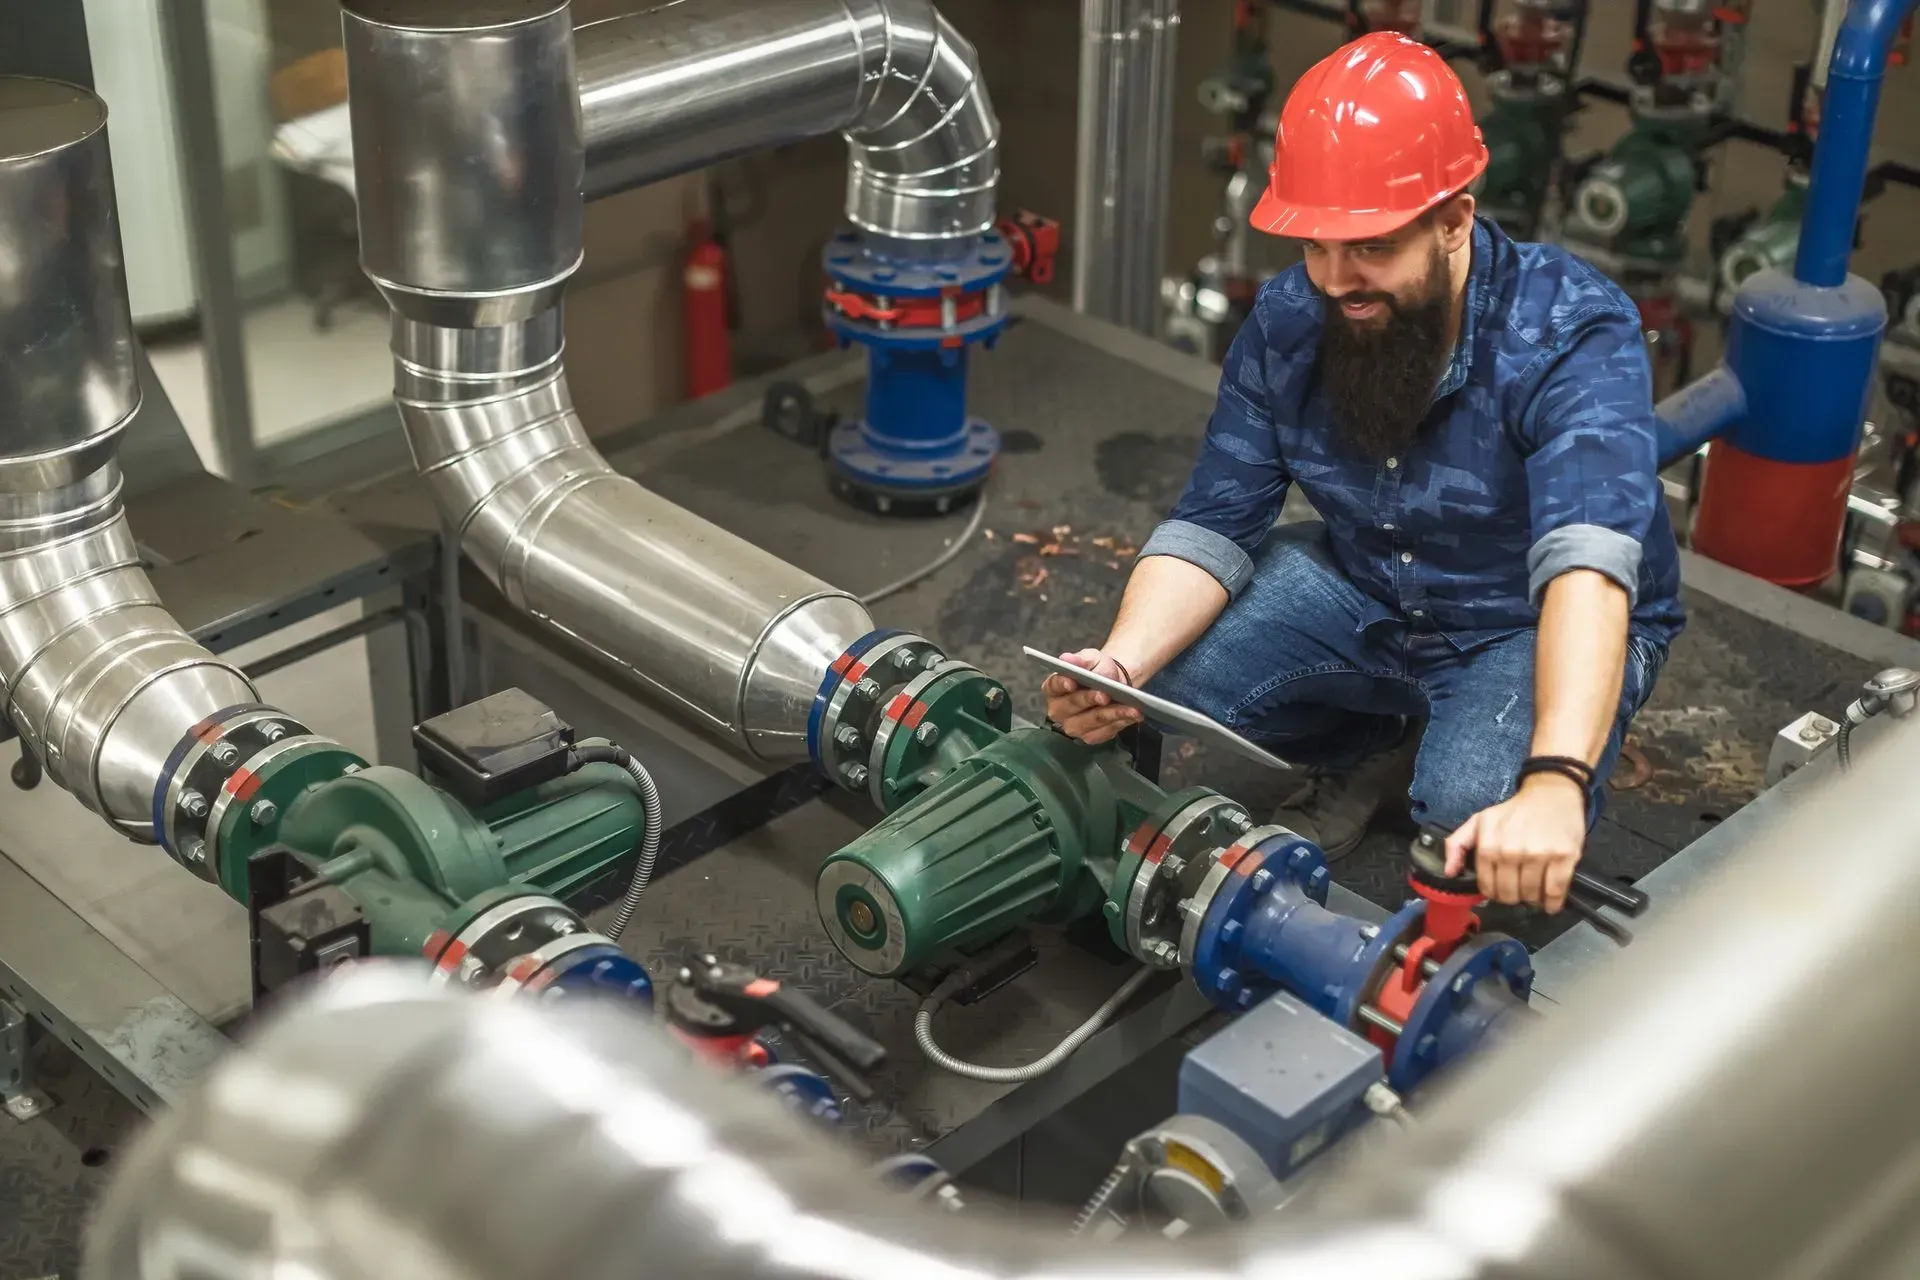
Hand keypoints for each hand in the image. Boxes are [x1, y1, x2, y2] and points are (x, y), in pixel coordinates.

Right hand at [1041, 649, 1142, 744]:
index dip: (1062, 684)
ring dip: (1112, 714)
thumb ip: (1080, 659)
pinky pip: (1105, 731)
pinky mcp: (1090, 736)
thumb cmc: (1097, 670)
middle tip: (1104, 695)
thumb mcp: (1090, 658)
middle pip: (1072, 706)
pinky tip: (1132, 715)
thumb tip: (1066, 659)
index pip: (1053, 686)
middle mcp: (1059, 711)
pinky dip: (1120, 722)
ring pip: (1092, 721)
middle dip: (1089, 700)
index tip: (1072, 682)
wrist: (1113, 683)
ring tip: (1130, 708)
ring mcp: (1073, 726)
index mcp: (1053, 689)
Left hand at [1443, 775, 1587, 911]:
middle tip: (1518, 887)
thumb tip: (1450, 872)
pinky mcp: (1564, 857)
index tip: (1500, 888)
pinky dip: (1552, 902)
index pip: (1487, 886)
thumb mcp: (1479, 821)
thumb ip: (1457, 844)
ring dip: (1532, 898)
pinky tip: (1550, 900)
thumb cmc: (1514, 812)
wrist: (1551, 794)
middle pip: (1509, 894)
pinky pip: (1556, 892)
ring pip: (1531, 895)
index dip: (1493, 892)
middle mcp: (1512, 851)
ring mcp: (1539, 854)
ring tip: (1533, 887)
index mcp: (1489, 845)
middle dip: (1512, 896)